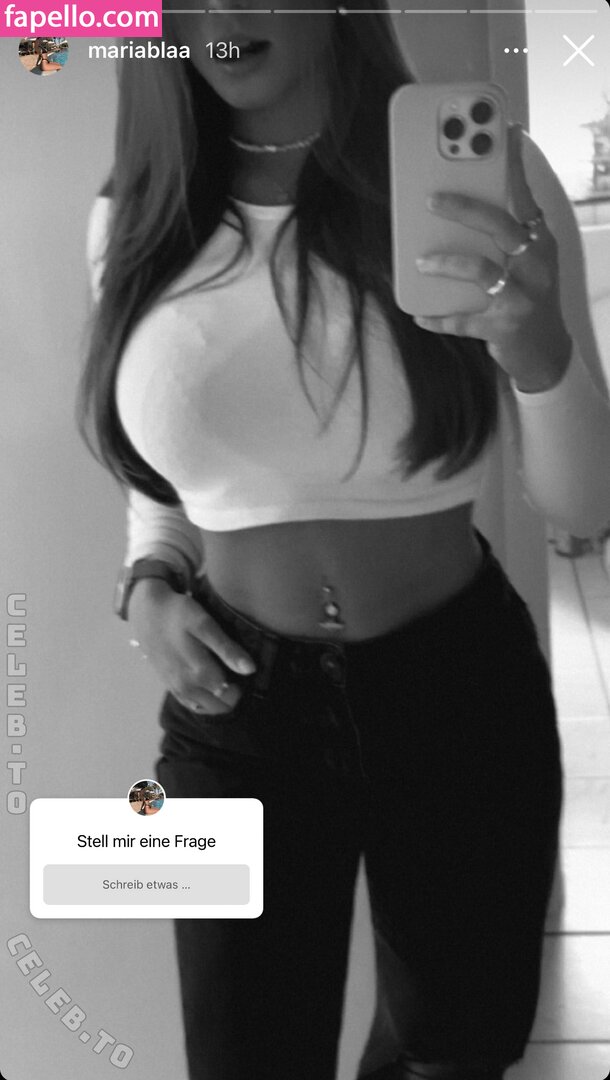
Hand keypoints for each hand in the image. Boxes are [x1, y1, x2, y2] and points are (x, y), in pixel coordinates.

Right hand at [129, 579, 255, 715]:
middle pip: (219, 706)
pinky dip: (203, 700)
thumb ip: (227, 649)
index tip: (243, 670)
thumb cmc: (178, 614)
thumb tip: (251, 669)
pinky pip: (190, 704)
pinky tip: (207, 685)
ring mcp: (176, 689)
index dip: (242, 685)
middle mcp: (187, 687)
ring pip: (205, 708)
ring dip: (217, 700)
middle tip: (235, 674)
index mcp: (200, 673)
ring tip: (224, 678)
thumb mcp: (205, 625)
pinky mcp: (168, 685)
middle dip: (231, 695)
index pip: (231, 694)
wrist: (146, 611)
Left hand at [413, 124, 571, 390]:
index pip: (526, 198)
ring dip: (447, 263)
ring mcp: (522, 299)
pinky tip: (418, 313)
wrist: (545, 351)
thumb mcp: (526, 262)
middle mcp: (537, 267)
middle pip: (501, 227)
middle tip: (432, 199)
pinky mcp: (503, 329)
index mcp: (540, 243)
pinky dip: (437, 317)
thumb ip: (502, 235)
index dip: (515, 166)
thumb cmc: (527, 296)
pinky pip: (462, 320)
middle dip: (465, 208)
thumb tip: (457, 200)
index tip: (503, 132)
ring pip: (482, 271)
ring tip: (419, 259)